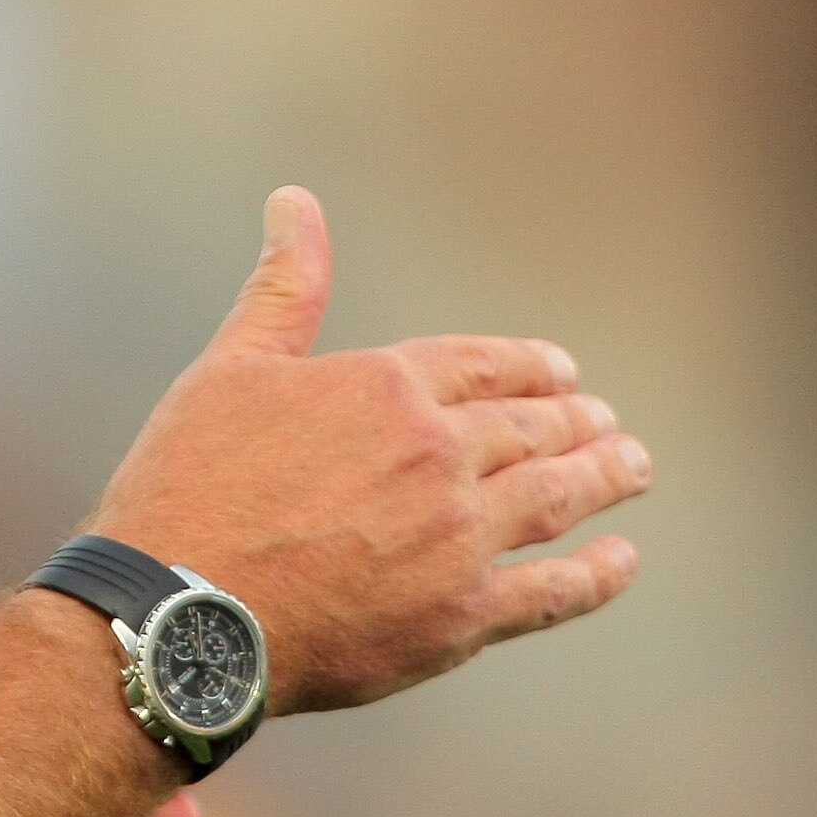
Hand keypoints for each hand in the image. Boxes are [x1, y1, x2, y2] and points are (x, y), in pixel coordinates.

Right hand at [90, 187, 649, 714]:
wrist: (183, 611)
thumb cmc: (191, 483)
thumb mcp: (232, 366)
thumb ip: (285, 286)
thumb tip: (295, 199)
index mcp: (388, 387)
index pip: (483, 366)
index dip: (529, 368)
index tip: (563, 373)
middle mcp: (438, 455)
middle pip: (532, 430)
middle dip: (577, 421)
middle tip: (608, 422)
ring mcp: (458, 539)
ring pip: (555, 498)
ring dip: (603, 477)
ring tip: (632, 465)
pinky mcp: (460, 617)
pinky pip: (550, 593)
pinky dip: (595, 576)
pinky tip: (622, 562)